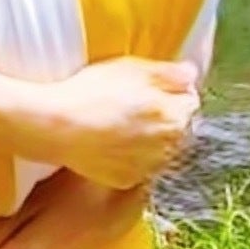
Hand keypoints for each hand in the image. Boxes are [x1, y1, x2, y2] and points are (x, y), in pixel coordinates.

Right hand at [35, 56, 199, 188]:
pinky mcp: (127, 180)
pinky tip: (112, 142)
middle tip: (136, 104)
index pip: (191, 102)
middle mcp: (167, 146)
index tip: (155, 86)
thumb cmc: (92, 93)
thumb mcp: (131, 68)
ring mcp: (148, 167)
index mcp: (173, 116)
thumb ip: (168, 73)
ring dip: (150, 139)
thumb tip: (191, 74)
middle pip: (178, 128)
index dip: (173, 90)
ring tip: (122, 123)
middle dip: (164, 116)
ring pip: (160, 150)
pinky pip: (139, 167)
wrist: (59, 126)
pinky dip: (132, 157)